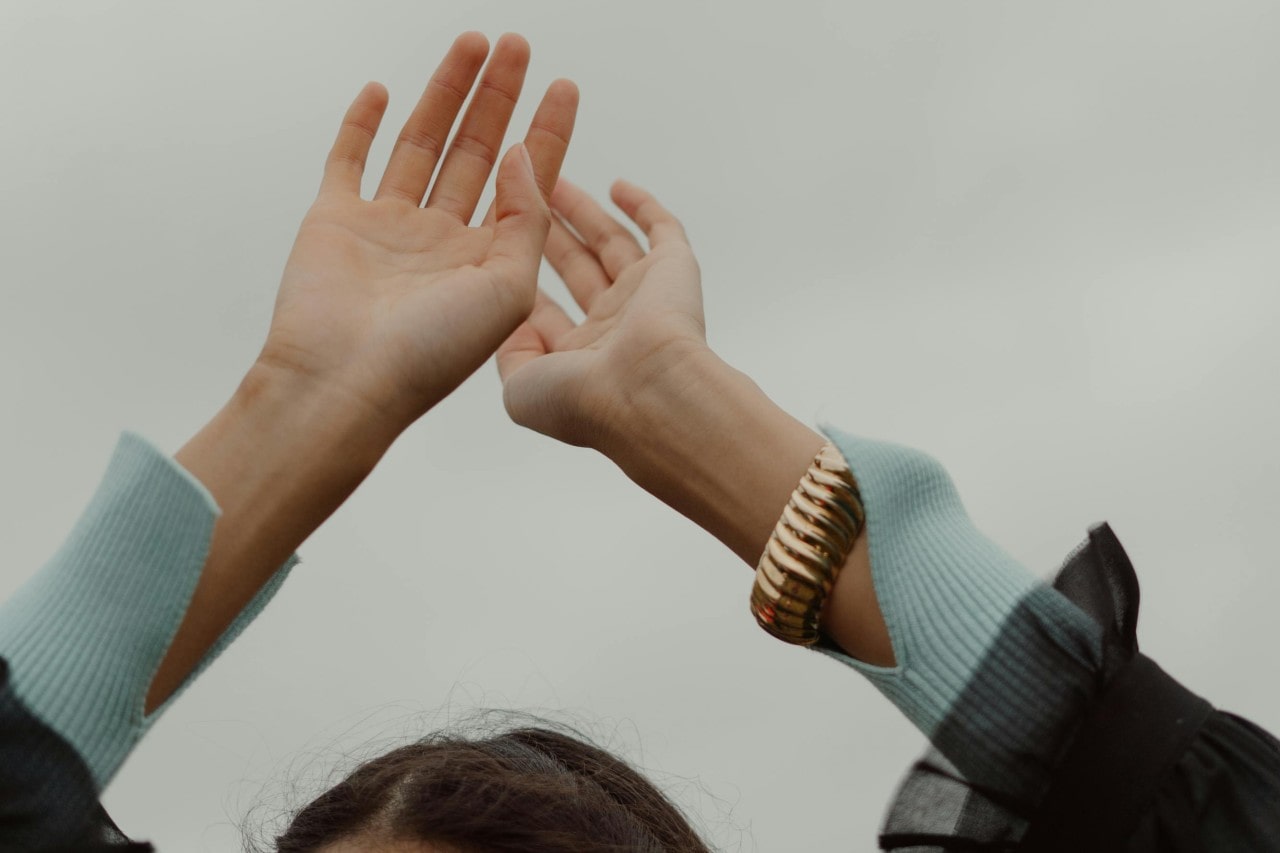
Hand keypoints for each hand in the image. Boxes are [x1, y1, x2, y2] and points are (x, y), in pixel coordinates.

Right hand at [147, 34, 576, 711]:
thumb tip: (524, 156)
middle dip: (500, 98)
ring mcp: (387, 228)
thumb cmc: (432, 354)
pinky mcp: (335, 220)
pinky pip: (349, 160)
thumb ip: (525, 220)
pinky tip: (383, 91)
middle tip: (519, 46)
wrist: (347, 382)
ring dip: (447, 94)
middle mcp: (441, 241)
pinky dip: (361, 124)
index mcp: (487, 261)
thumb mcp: (510, 289)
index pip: (525, 182)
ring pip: (423, 145)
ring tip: (472, 45)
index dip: (546, 133)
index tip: (565, 86)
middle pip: (477, 152)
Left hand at [496, 179, 890, 665]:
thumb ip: (510, 353)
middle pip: (575, 271)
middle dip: (548, 237)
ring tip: (555, 181)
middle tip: (523, 203)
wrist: (646, 395)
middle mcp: (612, 330)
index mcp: (579, 360)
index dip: (521, 281)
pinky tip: (618, 186)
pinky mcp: (675, 271)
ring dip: (584, 214)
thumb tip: (514, 324)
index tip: (493, 247)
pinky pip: (663, 231)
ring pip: (611, 245)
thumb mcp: (520, 387)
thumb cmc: (584, 401)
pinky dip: (644, 207)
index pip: (547, 315)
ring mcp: (645, 299)